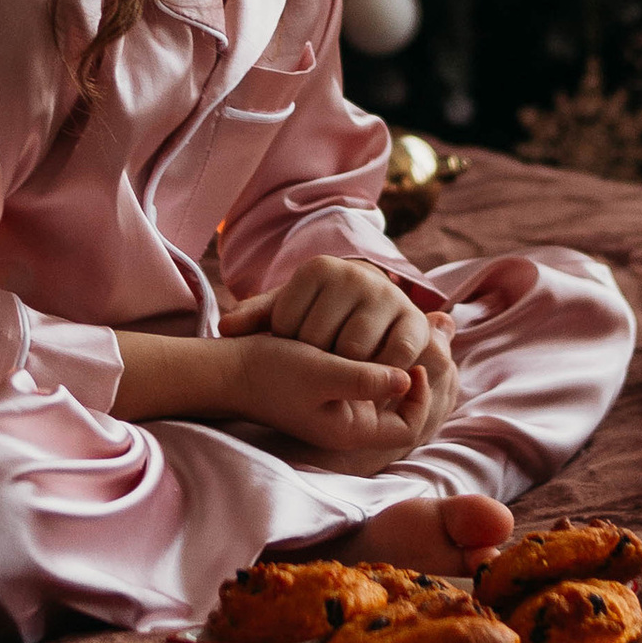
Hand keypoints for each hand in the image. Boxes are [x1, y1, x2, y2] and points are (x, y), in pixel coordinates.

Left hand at [219, 255, 451, 372]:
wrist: (377, 308)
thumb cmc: (322, 314)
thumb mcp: (288, 310)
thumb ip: (255, 317)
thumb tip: (226, 328)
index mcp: (318, 269)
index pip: (286, 323)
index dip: (286, 345)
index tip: (294, 346)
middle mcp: (355, 276)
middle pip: (319, 340)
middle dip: (315, 360)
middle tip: (318, 365)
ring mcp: (387, 296)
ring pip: (354, 351)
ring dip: (345, 369)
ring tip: (340, 371)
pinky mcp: (415, 320)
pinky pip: (393, 356)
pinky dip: (380, 371)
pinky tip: (369, 373)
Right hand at [227, 316, 461, 474]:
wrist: (227, 368)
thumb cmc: (272, 372)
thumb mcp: (322, 373)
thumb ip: (365, 379)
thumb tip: (408, 378)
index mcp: (350, 429)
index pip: (407, 428)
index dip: (419, 399)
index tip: (414, 365)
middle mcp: (345, 423)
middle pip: (396, 409)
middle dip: (403, 378)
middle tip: (407, 343)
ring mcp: (334, 407)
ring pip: (378, 390)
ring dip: (385, 365)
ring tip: (385, 338)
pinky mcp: (324, 390)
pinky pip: (358, 379)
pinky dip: (364, 360)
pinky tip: (360, 335)